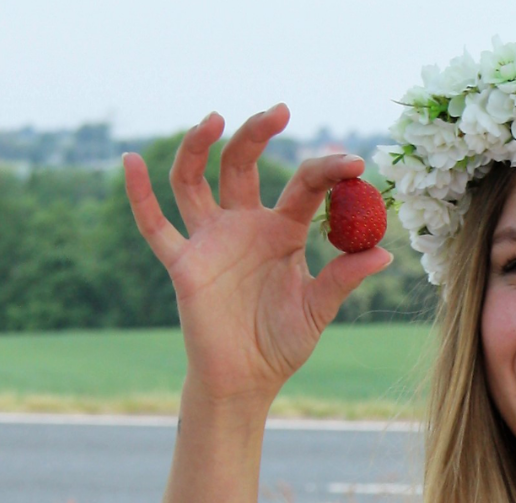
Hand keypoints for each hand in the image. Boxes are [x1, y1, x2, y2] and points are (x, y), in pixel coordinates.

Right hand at [122, 104, 392, 414]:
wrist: (247, 380)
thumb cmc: (283, 342)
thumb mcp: (319, 310)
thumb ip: (344, 279)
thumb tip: (384, 253)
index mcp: (283, 232)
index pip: (303, 187)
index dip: (328, 172)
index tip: (355, 162)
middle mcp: (244, 226)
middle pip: (242, 165)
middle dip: (258, 135)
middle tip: (281, 111)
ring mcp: (211, 240)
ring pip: (195, 180)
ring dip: (199, 147)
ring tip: (216, 119)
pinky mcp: (183, 263)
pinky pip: (155, 225)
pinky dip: (138, 194)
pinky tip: (130, 160)